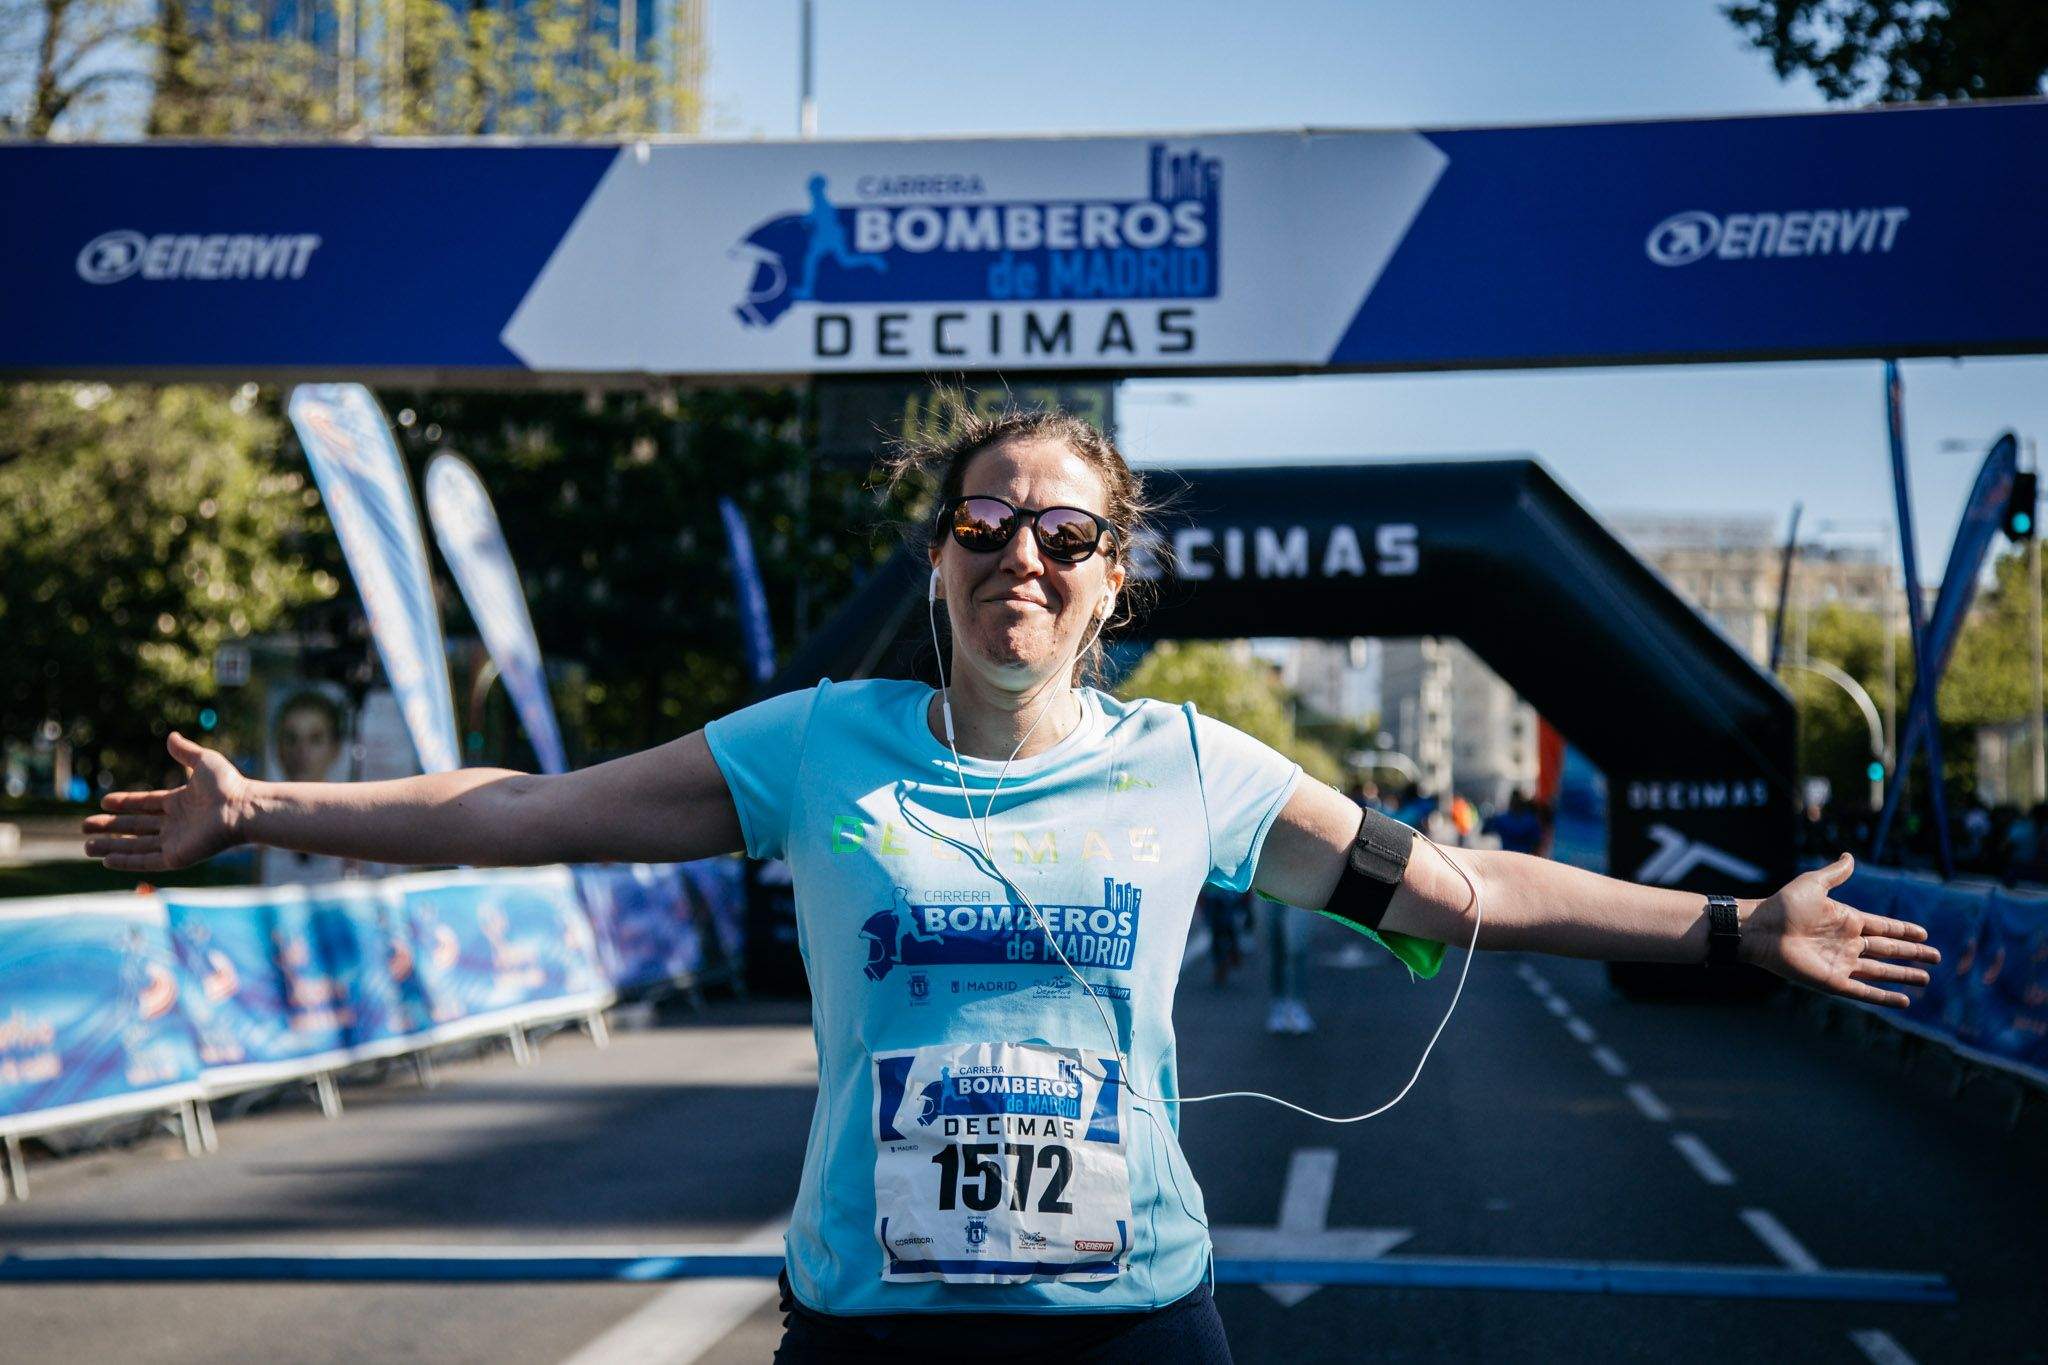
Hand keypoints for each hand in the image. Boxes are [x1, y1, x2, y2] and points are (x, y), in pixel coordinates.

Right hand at [82, 732, 249, 872]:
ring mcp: (176, 842)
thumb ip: (185, 751)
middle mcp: (176, 823)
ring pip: (136, 846)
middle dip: (110, 827)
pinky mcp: (177, 857)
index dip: (125, 803)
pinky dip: (126, 861)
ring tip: (86, 846)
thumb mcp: (204, 761)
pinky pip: (146, 861)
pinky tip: (106, 860)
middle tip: (85, 826)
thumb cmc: (228, 785)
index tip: (103, 802)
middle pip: (136, 827)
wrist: (243, 809)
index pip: (146, 804)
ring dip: (111, 846)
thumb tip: (171, 736)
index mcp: (180, 802)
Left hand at [1743, 852, 1939, 1007]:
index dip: (1904, 931)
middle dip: (1912, 953)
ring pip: (1881, 972)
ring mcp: (1842, 963)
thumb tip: (1849, 856)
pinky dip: (1884, 997)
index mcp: (1847, 920)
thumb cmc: (1783, 906)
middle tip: (1936, 957)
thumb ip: (1835, 874)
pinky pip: (1864, 991)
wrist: (1761, 930)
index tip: (1924, 934)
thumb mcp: (1813, 885)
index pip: (1884, 927)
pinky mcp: (1833, 981)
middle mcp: (1848, 943)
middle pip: (1888, 950)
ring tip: (1925, 979)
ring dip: (1903, 975)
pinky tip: (1904, 1000)